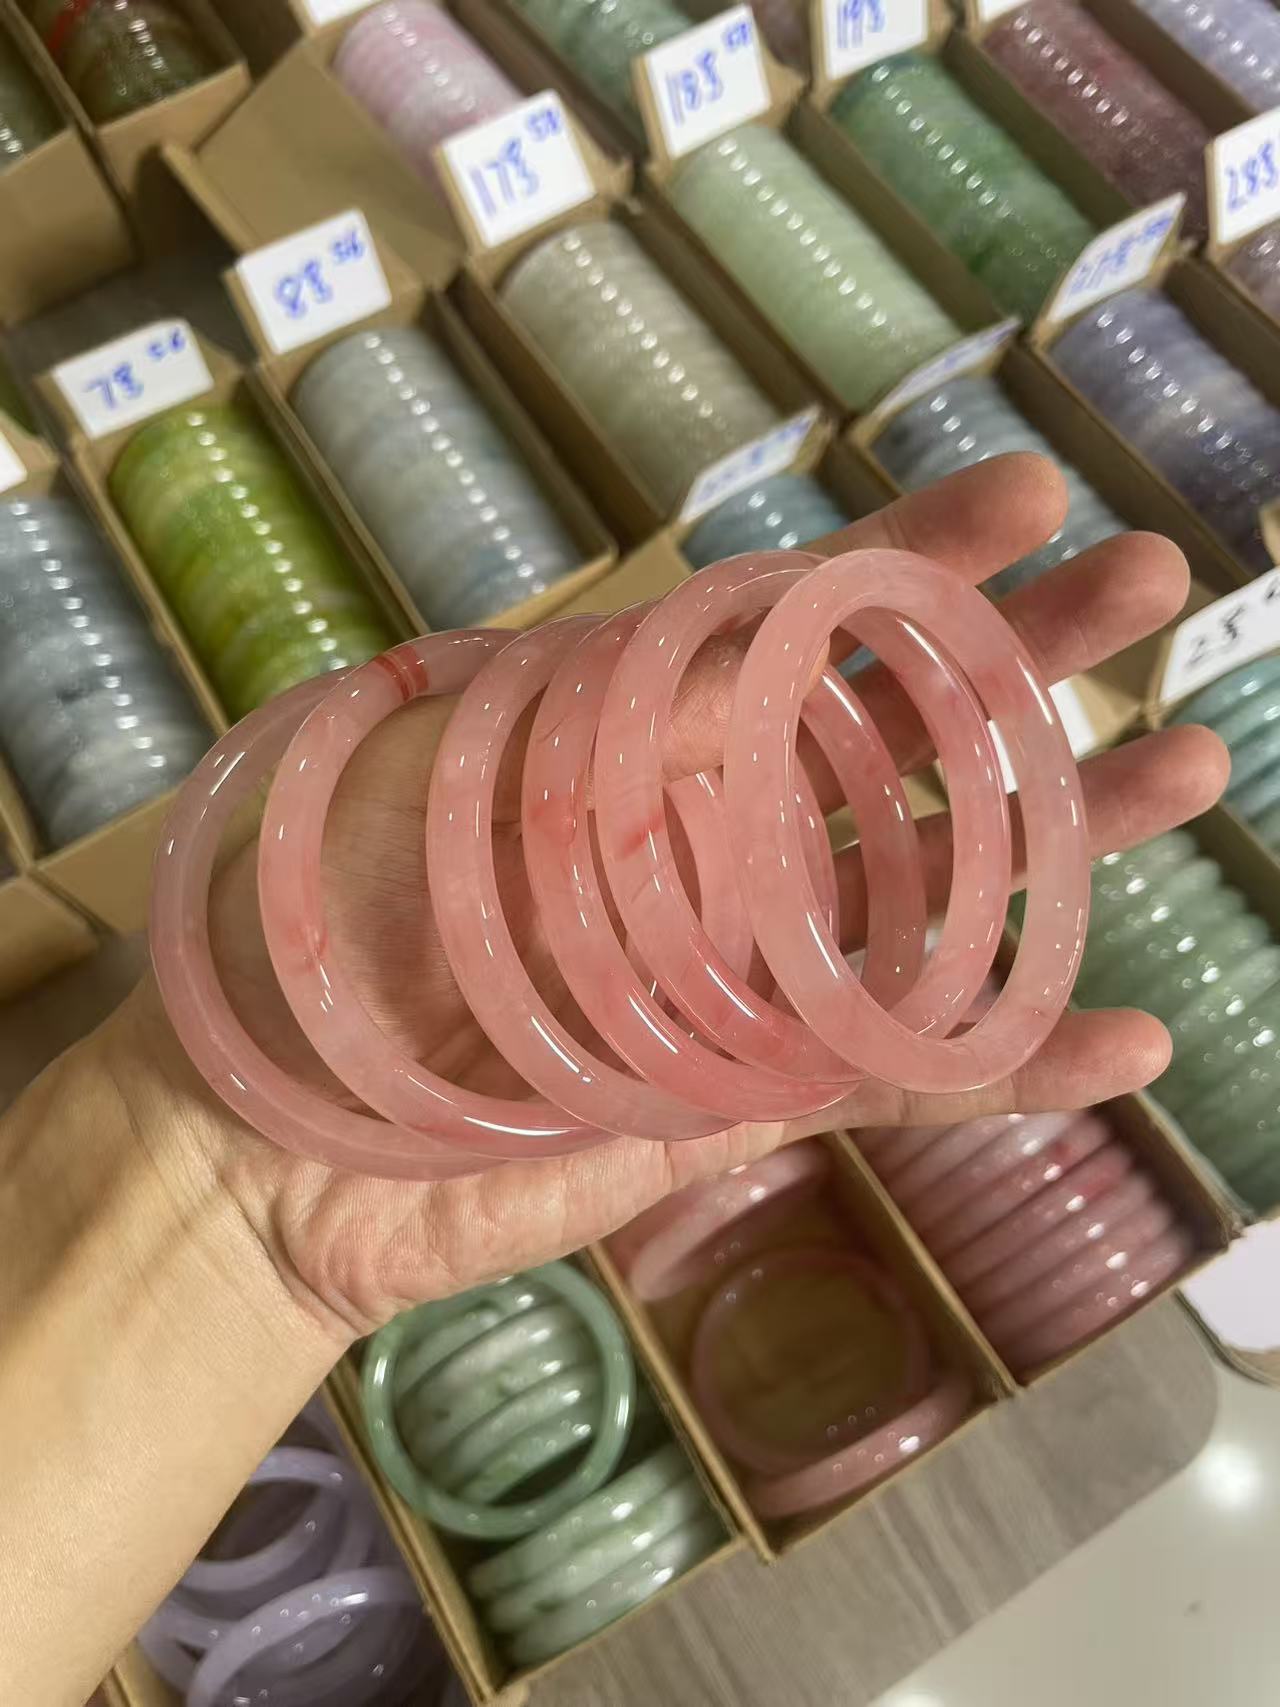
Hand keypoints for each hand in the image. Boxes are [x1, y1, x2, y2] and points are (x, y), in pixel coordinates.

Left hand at [111, 453, 1227, 1338]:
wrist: (266, 1131)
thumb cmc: (312, 922)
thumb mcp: (429, 763)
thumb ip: (572, 695)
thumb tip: (691, 614)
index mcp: (637, 737)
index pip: (795, 624)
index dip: (911, 559)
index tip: (1022, 498)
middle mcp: (711, 836)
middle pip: (900, 738)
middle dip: (1030, 660)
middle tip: (1155, 592)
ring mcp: (743, 967)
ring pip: (935, 893)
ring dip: (1064, 838)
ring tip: (1188, 769)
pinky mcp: (748, 1094)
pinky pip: (902, 1074)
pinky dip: (1013, 1062)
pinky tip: (1127, 1038)